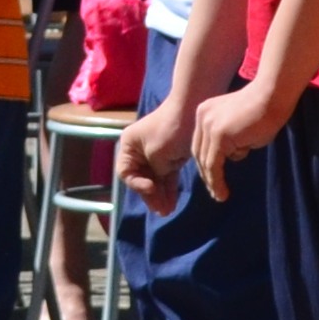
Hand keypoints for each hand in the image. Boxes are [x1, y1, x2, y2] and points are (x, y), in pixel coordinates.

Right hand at [116, 98, 189, 215]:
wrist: (193, 109)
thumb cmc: (170, 131)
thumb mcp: (157, 155)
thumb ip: (154, 173)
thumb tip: (156, 188)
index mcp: (128, 146)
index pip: (125, 173)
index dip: (137, 184)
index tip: (152, 188)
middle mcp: (137, 150)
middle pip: (140, 179)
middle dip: (151, 195)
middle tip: (162, 210)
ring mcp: (153, 154)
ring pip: (154, 179)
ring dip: (160, 195)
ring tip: (167, 210)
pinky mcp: (169, 157)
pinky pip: (165, 176)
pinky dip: (168, 188)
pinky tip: (171, 201)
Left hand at [188, 79, 288, 199]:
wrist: (272, 96)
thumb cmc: (265, 111)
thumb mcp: (240, 126)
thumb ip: (231, 139)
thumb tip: (232, 154)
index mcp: (205, 112)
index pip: (201, 142)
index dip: (206, 162)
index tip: (212, 177)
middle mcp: (202, 117)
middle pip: (199, 152)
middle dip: (206, 174)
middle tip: (214, 191)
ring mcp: (208, 125)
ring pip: (205, 160)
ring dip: (211, 181)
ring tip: (219, 196)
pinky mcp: (219, 136)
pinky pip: (214, 164)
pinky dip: (217, 181)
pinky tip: (222, 193)